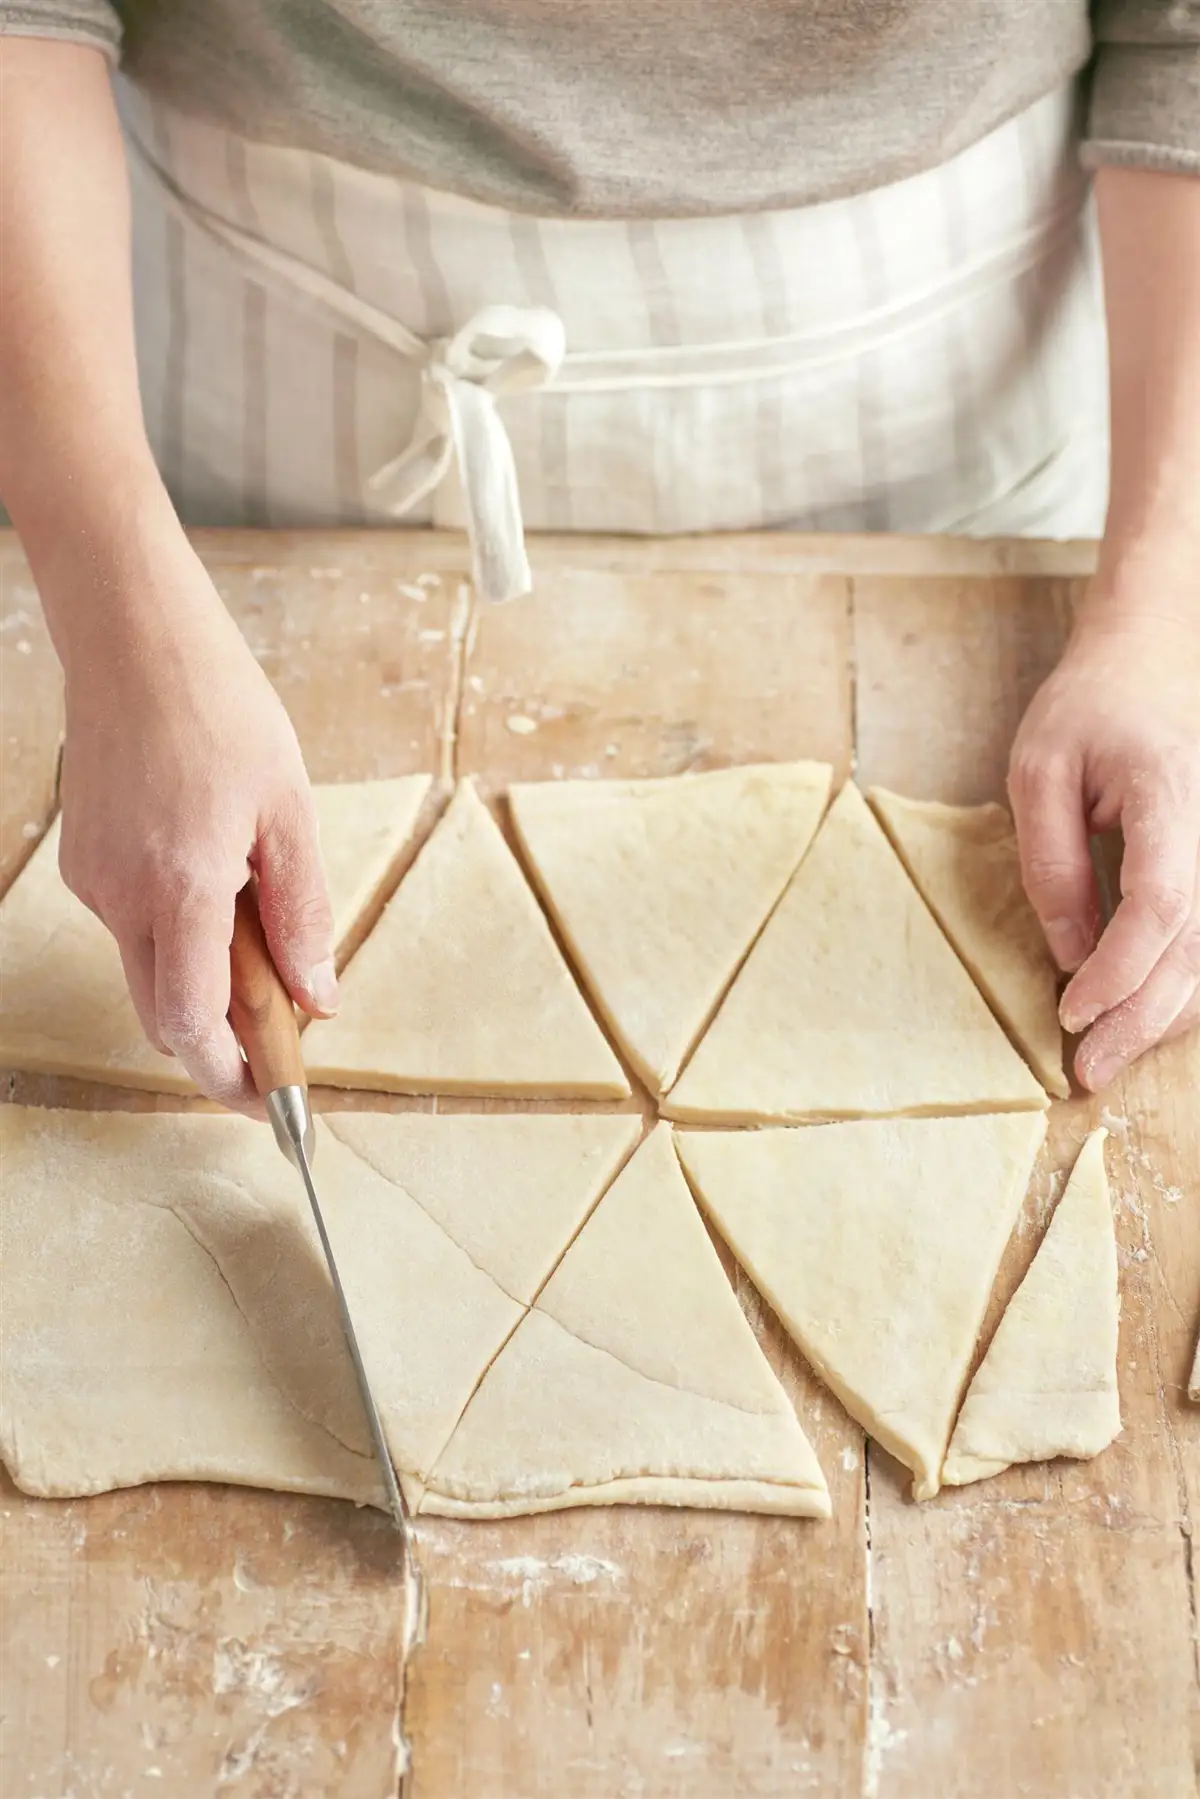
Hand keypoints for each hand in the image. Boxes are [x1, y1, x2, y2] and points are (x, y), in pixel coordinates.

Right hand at [56, 535, 337, 1109]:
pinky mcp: (84, 861)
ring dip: (205, 977)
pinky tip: (218, 882)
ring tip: (261, 923)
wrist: (134, 638)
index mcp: (180, 886)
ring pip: (150, 968)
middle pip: (163, 1013)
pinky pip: (135, 924)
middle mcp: (121, 894)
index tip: (269, 1102)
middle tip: (280, 1041)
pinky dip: (180, 931)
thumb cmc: (218, 708)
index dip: (229, 1077)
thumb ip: (302, 914)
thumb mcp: (290, 812)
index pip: (191, 1024)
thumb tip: (318, 997)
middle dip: (220, 1043)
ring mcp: (93, 879)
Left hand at [1008, 596, 1199, 1091]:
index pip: (1162, 905)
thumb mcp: (1039, 772)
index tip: (1070, 1012)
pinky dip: (1182, 984)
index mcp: (1173, 795)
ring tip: (1108, 1056)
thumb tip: (1072, 955)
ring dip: (1165, 1014)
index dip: (1119, 972)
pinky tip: (1142, 1016)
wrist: (1154, 653)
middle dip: (1141, 1019)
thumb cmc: (1090, 706)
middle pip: (1197, 946)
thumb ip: (1053, 865)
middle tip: (1088, 1072)